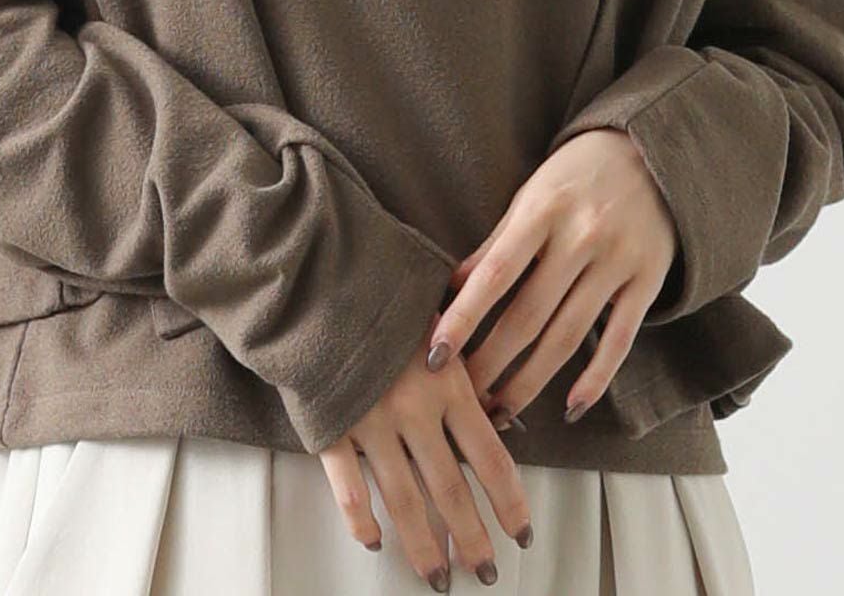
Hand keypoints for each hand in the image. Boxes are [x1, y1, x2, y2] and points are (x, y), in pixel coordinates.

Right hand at [317, 312, 533, 587]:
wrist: (321, 278)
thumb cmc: (384, 291)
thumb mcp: (438, 316)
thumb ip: (462, 361)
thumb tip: (492, 406)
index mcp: (449, 382)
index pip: (492, 458)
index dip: (510, 503)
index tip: (522, 534)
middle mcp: (416, 410)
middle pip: (452, 491)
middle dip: (472, 539)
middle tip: (484, 572)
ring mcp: (372, 423)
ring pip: (405, 501)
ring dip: (424, 546)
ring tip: (437, 577)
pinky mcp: (332, 428)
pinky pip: (348, 488)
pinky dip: (361, 520)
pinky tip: (373, 540)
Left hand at [431, 127, 678, 428]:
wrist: (650, 152)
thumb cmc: (575, 174)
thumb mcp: (530, 195)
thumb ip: (495, 243)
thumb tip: (449, 289)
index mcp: (544, 210)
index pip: (495, 274)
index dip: (463, 318)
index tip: (434, 356)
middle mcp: (582, 237)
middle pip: (528, 315)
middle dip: (490, 364)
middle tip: (461, 402)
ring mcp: (618, 261)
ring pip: (568, 336)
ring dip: (530, 382)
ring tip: (500, 412)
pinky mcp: (648, 282)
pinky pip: (619, 340)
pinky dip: (596, 378)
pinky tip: (570, 408)